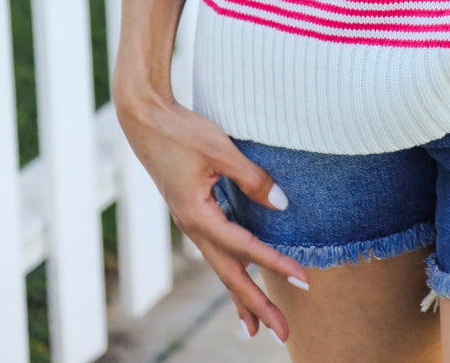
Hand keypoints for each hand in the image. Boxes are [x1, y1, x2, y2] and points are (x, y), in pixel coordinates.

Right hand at [116, 89, 308, 340]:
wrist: (145, 118)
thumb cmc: (181, 130)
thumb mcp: (220, 150)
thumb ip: (251, 177)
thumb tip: (282, 203)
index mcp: (198, 215)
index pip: (245, 248)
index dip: (276, 264)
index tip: (304, 279)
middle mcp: (193, 227)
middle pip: (229, 275)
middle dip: (257, 305)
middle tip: (283, 332)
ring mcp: (190, 222)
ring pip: (220, 267)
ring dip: (240, 296)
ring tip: (255, 327)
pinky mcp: (191, 212)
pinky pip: (215, 251)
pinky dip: (229, 271)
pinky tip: (237, 280)